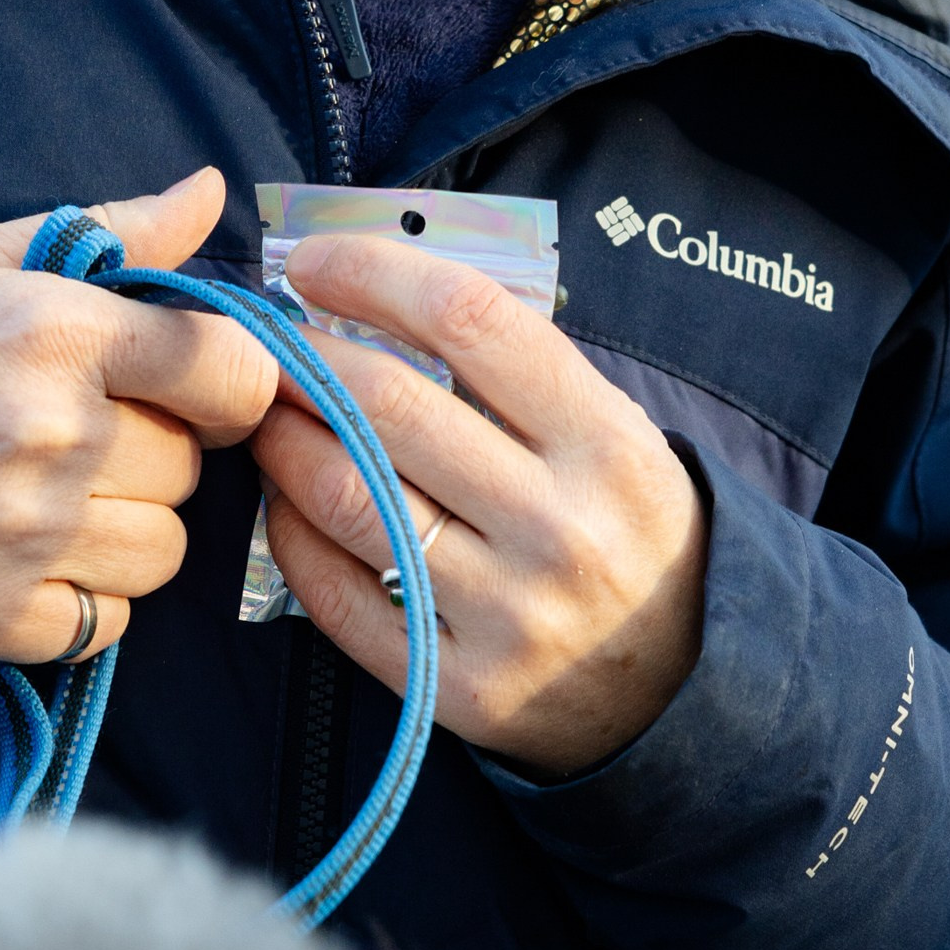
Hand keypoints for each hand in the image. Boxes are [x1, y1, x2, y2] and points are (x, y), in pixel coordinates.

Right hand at [0, 168, 277, 664]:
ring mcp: (21, 536)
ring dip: (128, 528)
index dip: (228, 379)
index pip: (231, 370)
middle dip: (153, 449)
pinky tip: (29, 554)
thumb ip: (114, 232)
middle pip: (189, 467)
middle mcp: (50, 439)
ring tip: (52, 494)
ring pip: (163, 551)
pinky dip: (84, 597)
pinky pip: (107, 622)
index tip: (191, 381)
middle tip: (78, 431)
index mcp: (56, 335)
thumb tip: (212, 193)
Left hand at [251, 235, 706, 775]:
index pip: (469, 319)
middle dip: (302, 357)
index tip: (315, 262)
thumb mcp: (614, 435)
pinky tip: (285, 503)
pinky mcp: (459, 687)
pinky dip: (292, 537)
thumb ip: (517, 372)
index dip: (374, 274)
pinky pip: (338, 597)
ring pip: (347, 497)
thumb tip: (376, 294)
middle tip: (266, 343)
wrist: (682, 687)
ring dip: (281, 440)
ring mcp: (508, 613)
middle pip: (388, 405)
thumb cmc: (626, 532)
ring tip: (267, 415)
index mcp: (605, 442)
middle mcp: (559, 526)